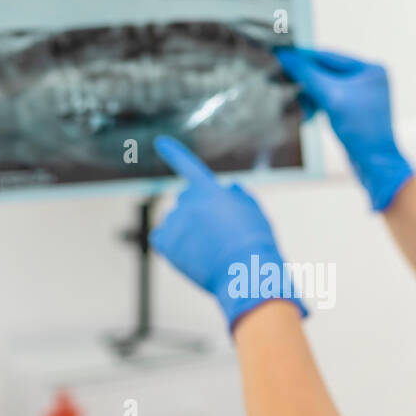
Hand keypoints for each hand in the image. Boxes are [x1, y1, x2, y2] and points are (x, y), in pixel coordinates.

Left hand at [150, 135, 307, 333]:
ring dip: (187, 228)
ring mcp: (175, 223)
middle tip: (217, 232)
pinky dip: (170, 242)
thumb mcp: (255, 211)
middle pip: (186, 199)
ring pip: (175, 220)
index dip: (174, 153)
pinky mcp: (166, 244)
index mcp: (210, 191)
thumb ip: (239, 195)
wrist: (245, 273)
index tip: (160, 143)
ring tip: (209, 249)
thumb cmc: (255, 243)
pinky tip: (187, 252)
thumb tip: (229, 189)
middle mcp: (188, 202)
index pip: (188, 166)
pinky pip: (161, 238)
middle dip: (197, 209)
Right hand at [273, 46, 413, 210]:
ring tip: (300, 107)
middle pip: (326, 72)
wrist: (374, 164)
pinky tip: (308, 116)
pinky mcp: (353, 111)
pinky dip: (316, 106)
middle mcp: (368, 79)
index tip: (282, 55)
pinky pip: (328, 101)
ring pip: (325, 88)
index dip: (304, 57)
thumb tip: (285, 56)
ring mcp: (361, 95)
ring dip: (310, 97)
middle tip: (285, 83)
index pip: (330, 56)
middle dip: (307, 81)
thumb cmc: (361, 130)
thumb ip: (308, 74)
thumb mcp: (332, 97)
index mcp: (371, 69)